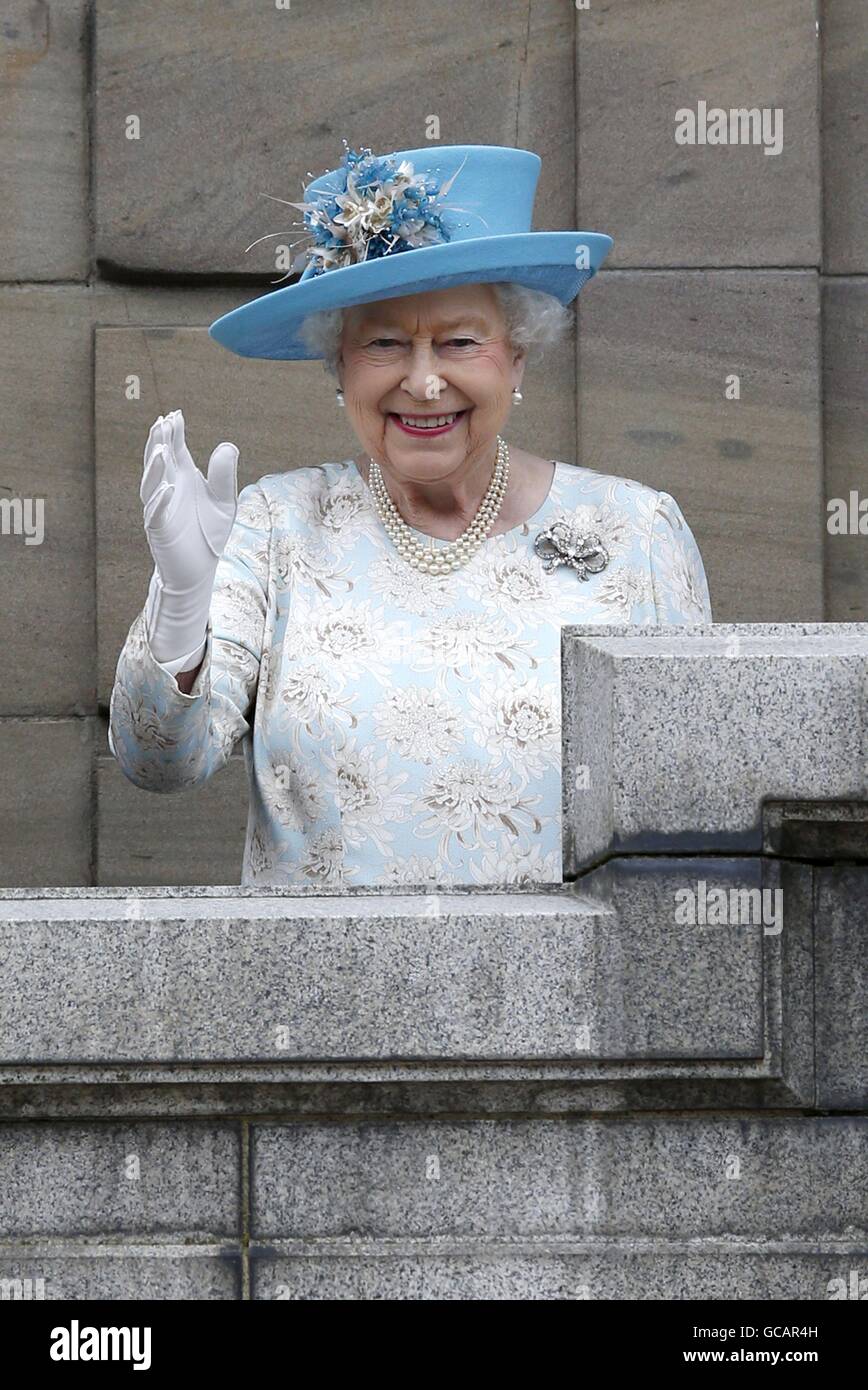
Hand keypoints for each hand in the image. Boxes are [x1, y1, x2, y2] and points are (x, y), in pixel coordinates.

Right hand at [140, 410, 238, 663]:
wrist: (199, 569)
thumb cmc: (208, 533)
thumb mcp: (224, 502)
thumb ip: (225, 476)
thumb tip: (228, 446)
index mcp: (181, 479)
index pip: (175, 450)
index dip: (174, 434)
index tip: (175, 415)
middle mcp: (167, 490)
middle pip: (159, 462)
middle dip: (160, 443)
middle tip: (162, 424)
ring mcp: (160, 510)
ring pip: (151, 485)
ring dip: (155, 468)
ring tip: (163, 451)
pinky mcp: (159, 531)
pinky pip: (156, 514)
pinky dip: (161, 501)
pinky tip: (169, 488)